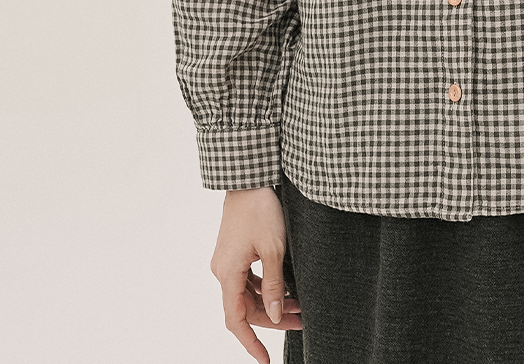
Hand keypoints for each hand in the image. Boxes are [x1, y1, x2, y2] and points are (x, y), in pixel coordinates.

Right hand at [210, 186, 303, 363]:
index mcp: (228, 273)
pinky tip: (286, 289)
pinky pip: (248, 279)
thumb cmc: (261, 209)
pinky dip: (267, 287)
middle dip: (272, 319)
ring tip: (299, 307)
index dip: (251, 342)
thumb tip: (273, 316)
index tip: (264, 360)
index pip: (236, 320)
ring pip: (248, 294)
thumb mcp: (273, 250)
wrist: (250, 178)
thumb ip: (273, 286)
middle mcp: (223, 270)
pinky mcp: (235, 251)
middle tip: (300, 322)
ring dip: (272, 302)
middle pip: (246, 307)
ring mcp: (228, 261)